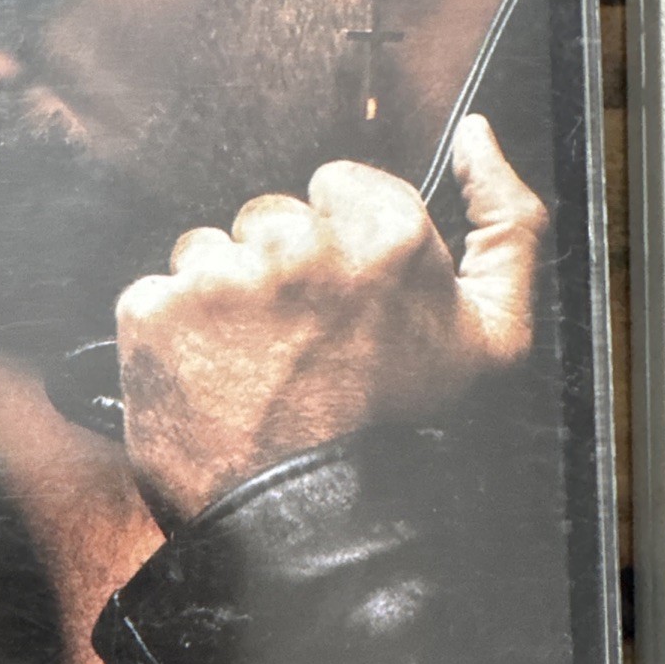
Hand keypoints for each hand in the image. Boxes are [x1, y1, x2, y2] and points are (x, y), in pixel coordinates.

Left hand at [115, 113, 548, 520]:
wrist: (304, 529)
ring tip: (250, 372)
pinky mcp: (155, 312)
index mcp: (387, 238)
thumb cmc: (403, 438)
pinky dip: (171, 336)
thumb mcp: (495, 339)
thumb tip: (477, 134)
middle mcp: (301, 244)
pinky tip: (207, 383)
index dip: (338, 247)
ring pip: (209, 253)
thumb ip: (509, 222)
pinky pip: (155, 295)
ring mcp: (221, 276)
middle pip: (269, 219)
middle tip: (298, 352)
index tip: (341, 307)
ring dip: (221, 301)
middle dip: (279, 271)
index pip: (335, 187)